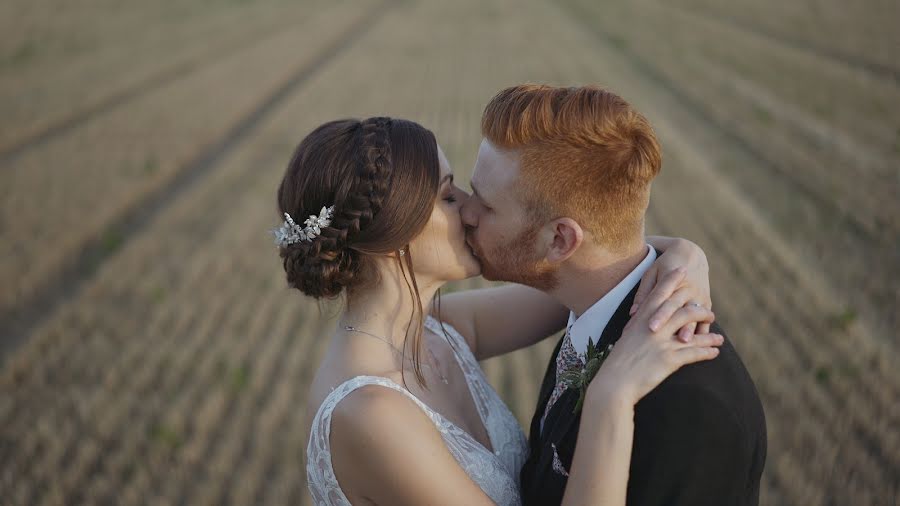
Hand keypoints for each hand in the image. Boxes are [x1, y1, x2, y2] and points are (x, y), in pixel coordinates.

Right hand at [588, 268, 721, 406]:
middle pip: (683, 309)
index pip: (660, 294)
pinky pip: (695, 352)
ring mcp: (662, 342)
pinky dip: (707, 352)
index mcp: (641, 319)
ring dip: (709, 334)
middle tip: (709, 311)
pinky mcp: (669, 359)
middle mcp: (653, 327)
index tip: (683, 270)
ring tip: (719, 338)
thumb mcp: (627, 339)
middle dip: (700, 308)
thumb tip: (643, 322)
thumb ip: (638, 328)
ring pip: (693, 330)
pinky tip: (715, 353)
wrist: (614, 383)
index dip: (672, 281)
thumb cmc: (617, 364)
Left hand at [631, 239, 710, 341]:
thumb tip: (633, 313)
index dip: (657, 312)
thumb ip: (643, 293)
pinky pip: (705, 317)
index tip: (650, 327)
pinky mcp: (707, 302)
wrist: (691, 255)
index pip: (662, 297)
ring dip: (690, 327)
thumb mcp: (651, 273)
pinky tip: (700, 344)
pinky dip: (703, 330)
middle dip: (669, 321)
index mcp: (671, 278)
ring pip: (694, 313)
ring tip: (684, 341)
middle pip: (676, 305)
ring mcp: (699, 294)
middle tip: (662, 335)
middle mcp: (687, 287)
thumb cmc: (664, 266)